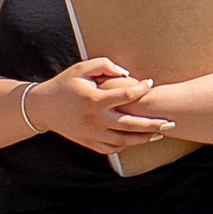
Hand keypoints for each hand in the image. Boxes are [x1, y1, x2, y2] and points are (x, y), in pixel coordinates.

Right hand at [32, 57, 175, 154]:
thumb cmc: (63, 85)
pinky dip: (126, 145)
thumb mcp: (80, 68)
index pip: (127, 95)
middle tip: (171, 122)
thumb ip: (105, 65)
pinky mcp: (88, 142)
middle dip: (154, 124)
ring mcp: (92, 133)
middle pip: (132, 125)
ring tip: (160, 133)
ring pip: (125, 140)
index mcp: (95, 100)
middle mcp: (95, 119)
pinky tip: (136, 139)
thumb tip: (127, 74)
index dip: (142, 88)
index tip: (150, 82)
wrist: (41, 107)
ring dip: (144, 138)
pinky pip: (112, 148)